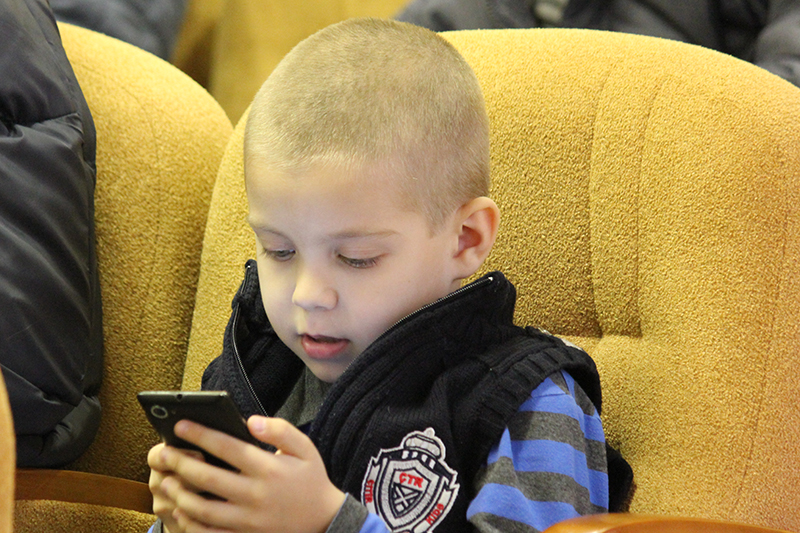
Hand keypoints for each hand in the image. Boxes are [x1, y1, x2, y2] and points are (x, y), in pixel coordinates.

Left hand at [156, 416, 345, 532]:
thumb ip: (280, 430)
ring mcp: (249, 520)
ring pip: (203, 509)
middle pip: (208, 477)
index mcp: (269, 468)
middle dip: (181, 462)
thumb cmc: (310, 479)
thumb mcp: (305, 448)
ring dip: (181, 494)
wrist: (324, 521)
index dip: (201, 434)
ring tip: (167, 481)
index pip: (227, 447)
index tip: (180, 425)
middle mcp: (256, 494)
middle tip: (163, 453)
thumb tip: (250, 421)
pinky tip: (180, 510)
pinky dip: (191, 524)